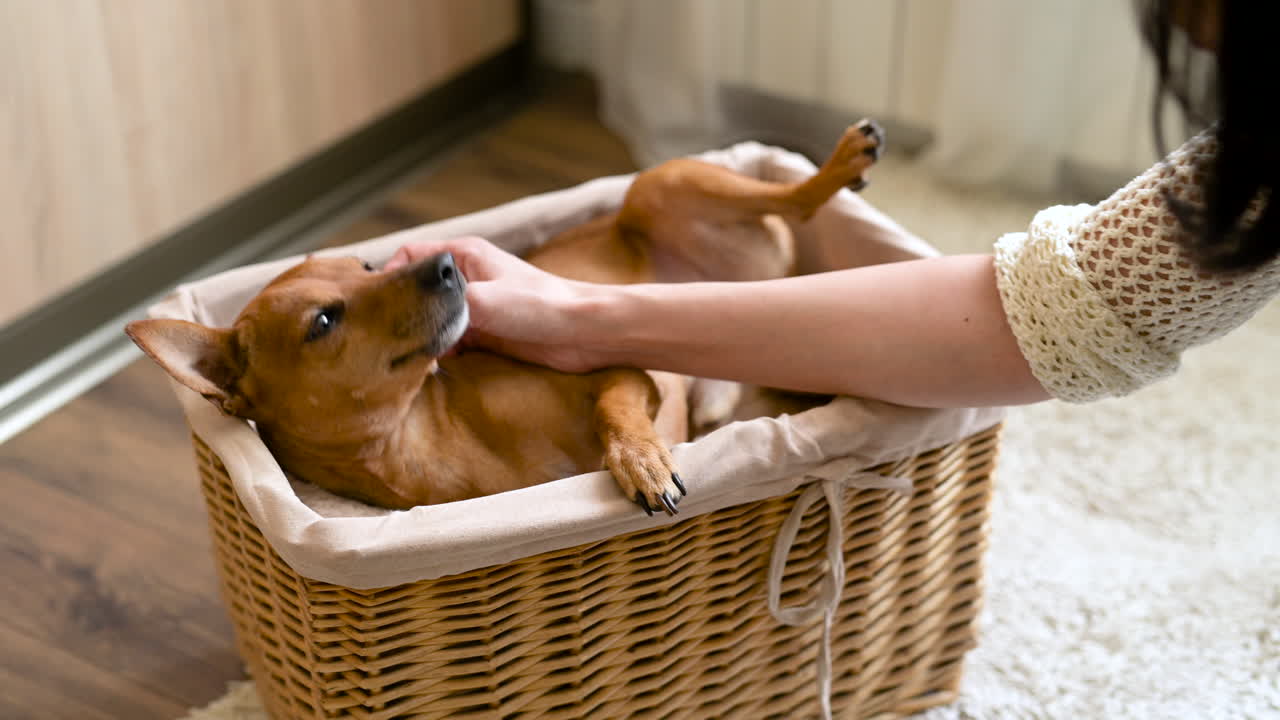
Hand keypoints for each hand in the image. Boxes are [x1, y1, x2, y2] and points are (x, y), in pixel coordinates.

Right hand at [384, 236, 604, 371]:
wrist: (585, 333)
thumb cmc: (542, 304)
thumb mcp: (483, 300)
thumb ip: (443, 306)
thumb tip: (413, 325)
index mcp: (463, 255)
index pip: (409, 257)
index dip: (390, 278)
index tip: (378, 305)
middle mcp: (466, 278)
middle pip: (419, 292)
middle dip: (404, 314)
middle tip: (390, 337)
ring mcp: (475, 307)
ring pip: (432, 320)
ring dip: (422, 338)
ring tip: (411, 356)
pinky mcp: (484, 334)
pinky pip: (449, 343)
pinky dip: (439, 355)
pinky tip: (434, 368)